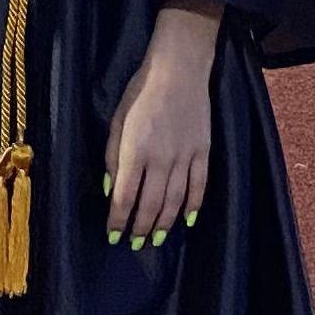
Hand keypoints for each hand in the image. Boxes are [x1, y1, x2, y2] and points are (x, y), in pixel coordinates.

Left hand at [104, 3, 219, 246]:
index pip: (125, 197)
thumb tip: (110, 189)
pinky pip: (199, 186)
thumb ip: (112, 157)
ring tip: (156, 239)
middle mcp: (161, 159)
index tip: (113, 236)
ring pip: (174, 201)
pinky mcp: (204, 152)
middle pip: (150, 205)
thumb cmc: (140, 91)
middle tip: (134, 245)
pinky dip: (193, 206)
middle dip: (140, 229)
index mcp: (135, 151)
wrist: (179, 70)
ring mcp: (185, 157)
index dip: (118, 221)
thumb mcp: (117, 120)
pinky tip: (186, 220)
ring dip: (163, 224)